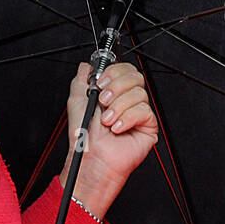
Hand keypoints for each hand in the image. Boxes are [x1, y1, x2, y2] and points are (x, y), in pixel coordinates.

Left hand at [60, 62, 158, 216]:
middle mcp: (126, 100)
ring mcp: (138, 112)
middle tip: (104, 101)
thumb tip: (86, 66)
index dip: (113, 72)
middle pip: (135, 76)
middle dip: (116, 87)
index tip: (100, 83)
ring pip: (139, 93)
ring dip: (118, 107)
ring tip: (107, 120)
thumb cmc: (85, 136)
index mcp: (113, 92)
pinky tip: (117, 128)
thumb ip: (81, 79)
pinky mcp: (148, 126)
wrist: (92, 157)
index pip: (124, 69)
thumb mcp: (76, 101)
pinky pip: (144, 111)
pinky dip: (128, 118)